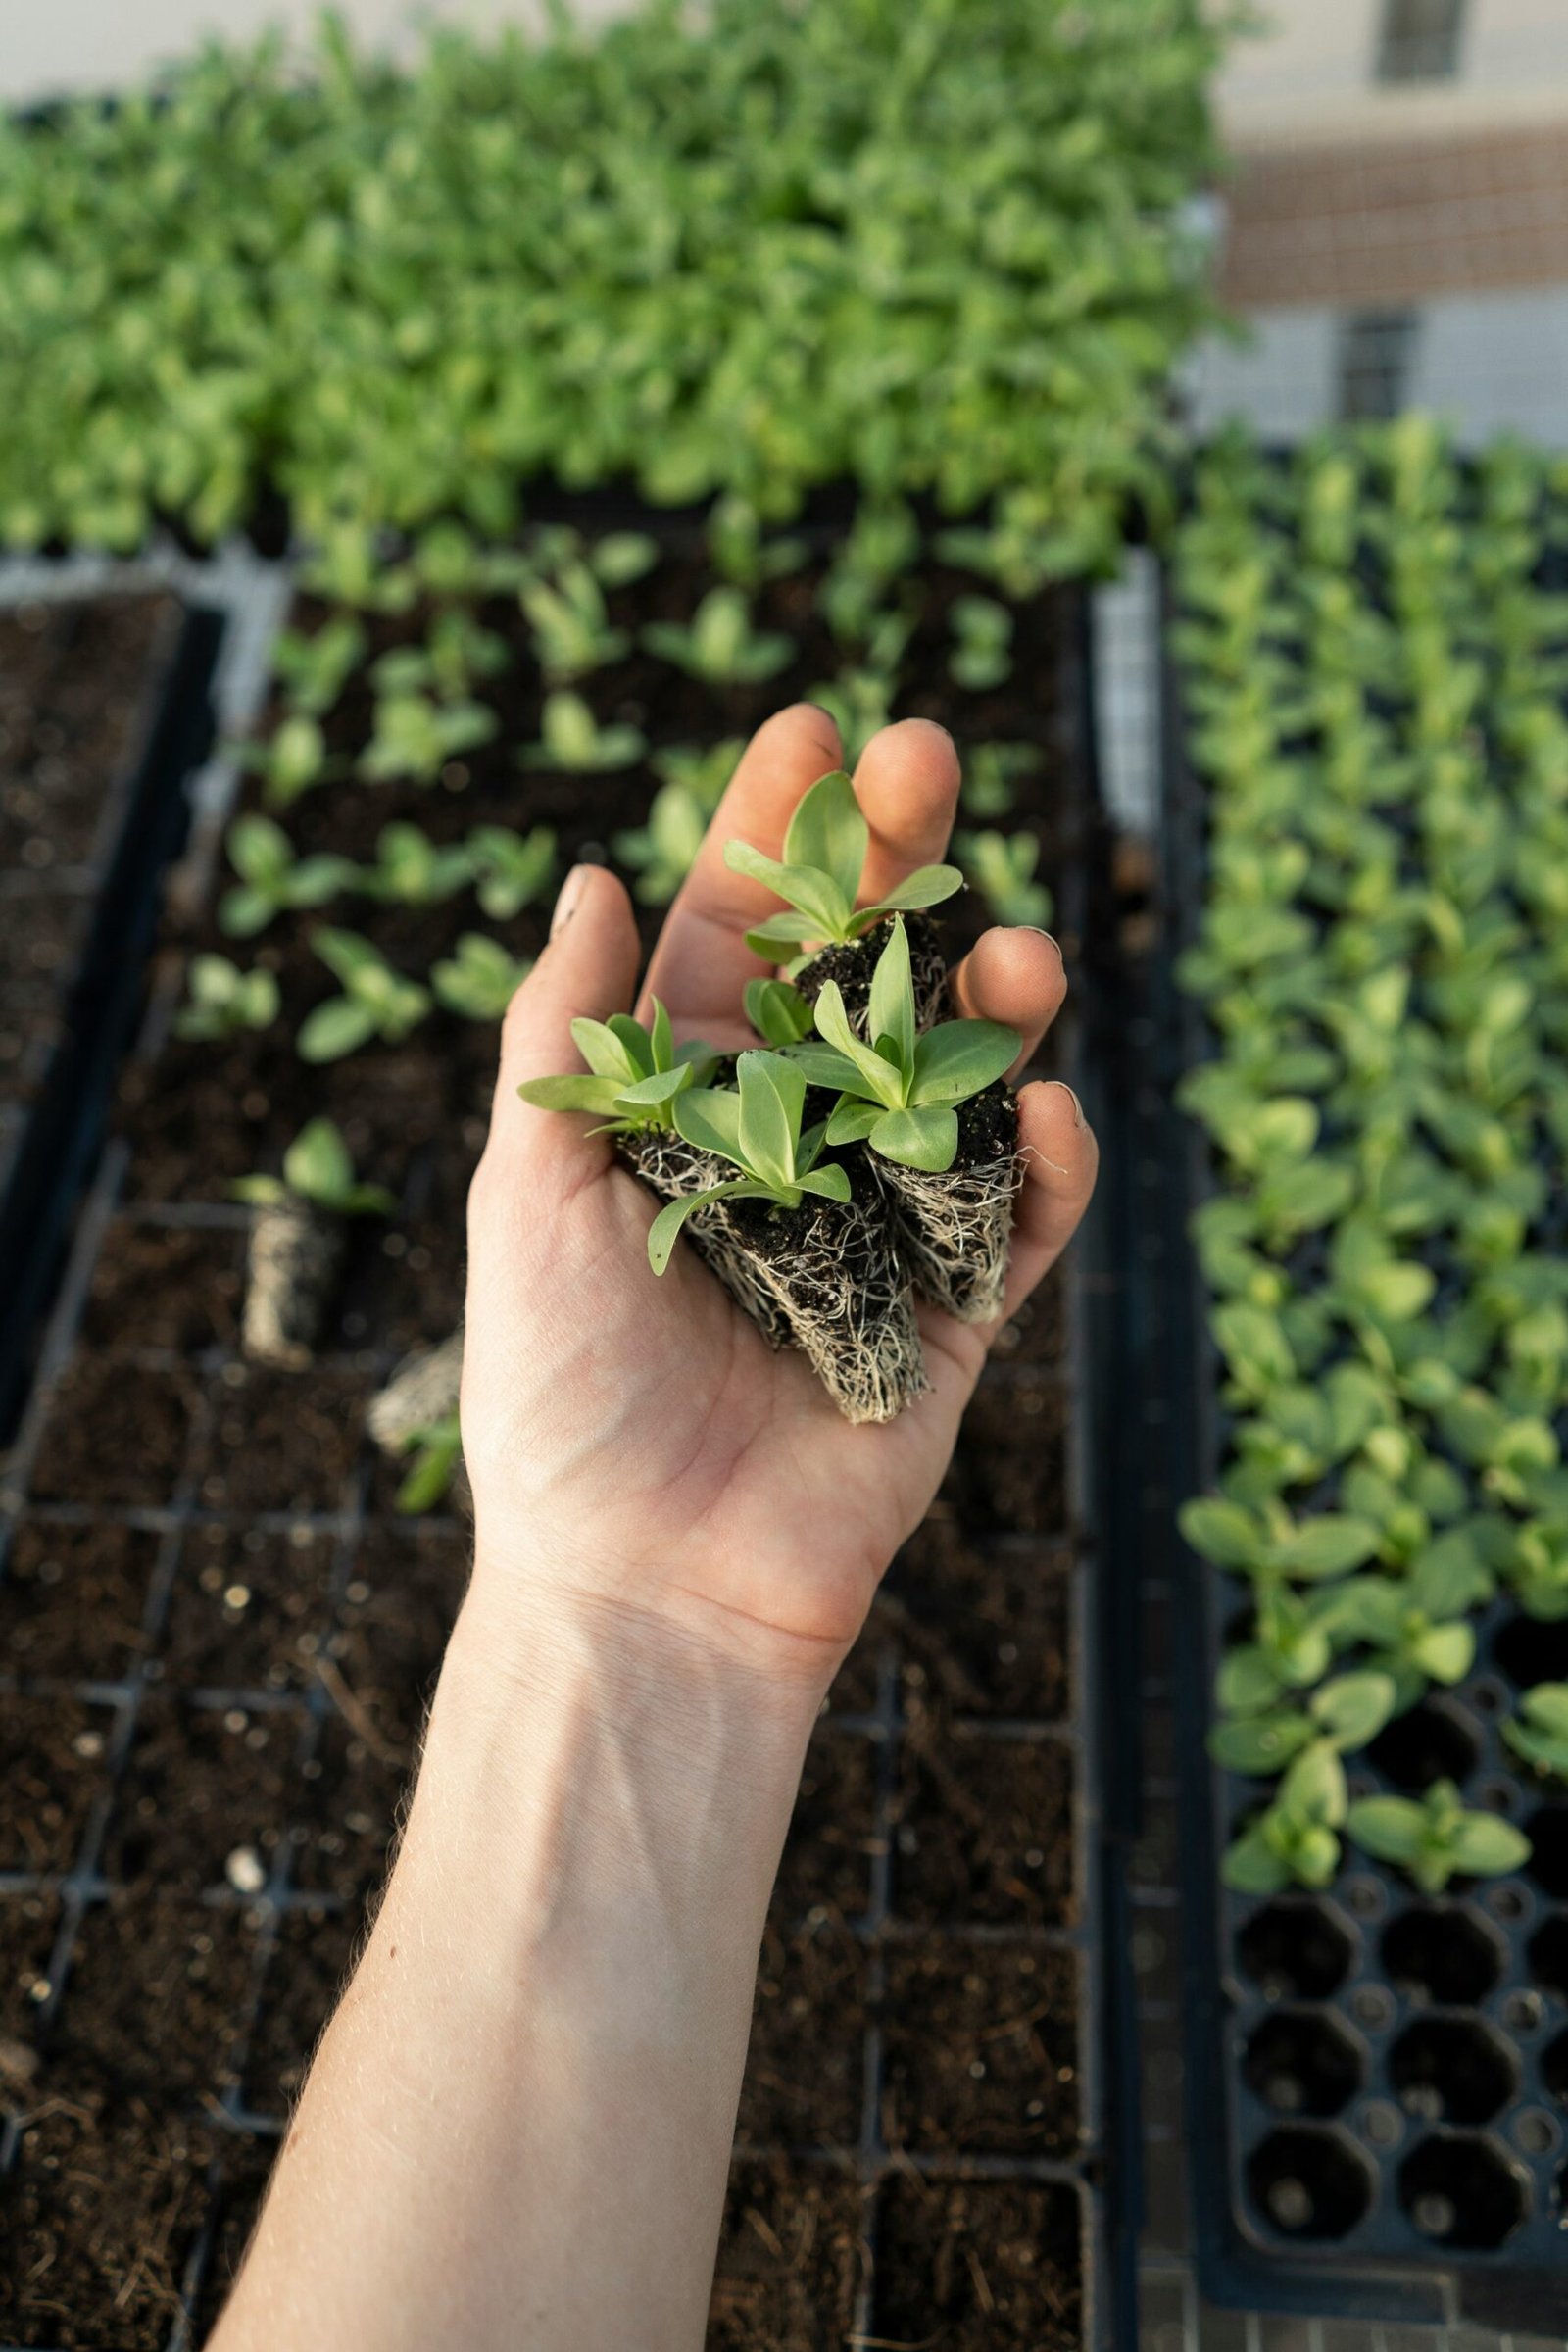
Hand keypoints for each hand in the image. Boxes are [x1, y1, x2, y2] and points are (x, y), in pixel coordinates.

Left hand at [459, 707, 1096, 1696]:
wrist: (647, 1587)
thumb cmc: (562, 1395)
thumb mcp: (534, 1198)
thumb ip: (568, 1041)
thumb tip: (585, 873)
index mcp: (681, 1104)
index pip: (732, 938)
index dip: (772, 832)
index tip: (812, 724)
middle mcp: (788, 1142)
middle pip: (861, 973)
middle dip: (898, 863)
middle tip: (929, 758)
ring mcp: (880, 1222)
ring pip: (963, 1076)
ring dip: (997, 1000)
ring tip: (1018, 946)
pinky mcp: (953, 1317)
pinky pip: (1021, 1221)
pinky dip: (1049, 1165)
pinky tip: (1057, 1112)